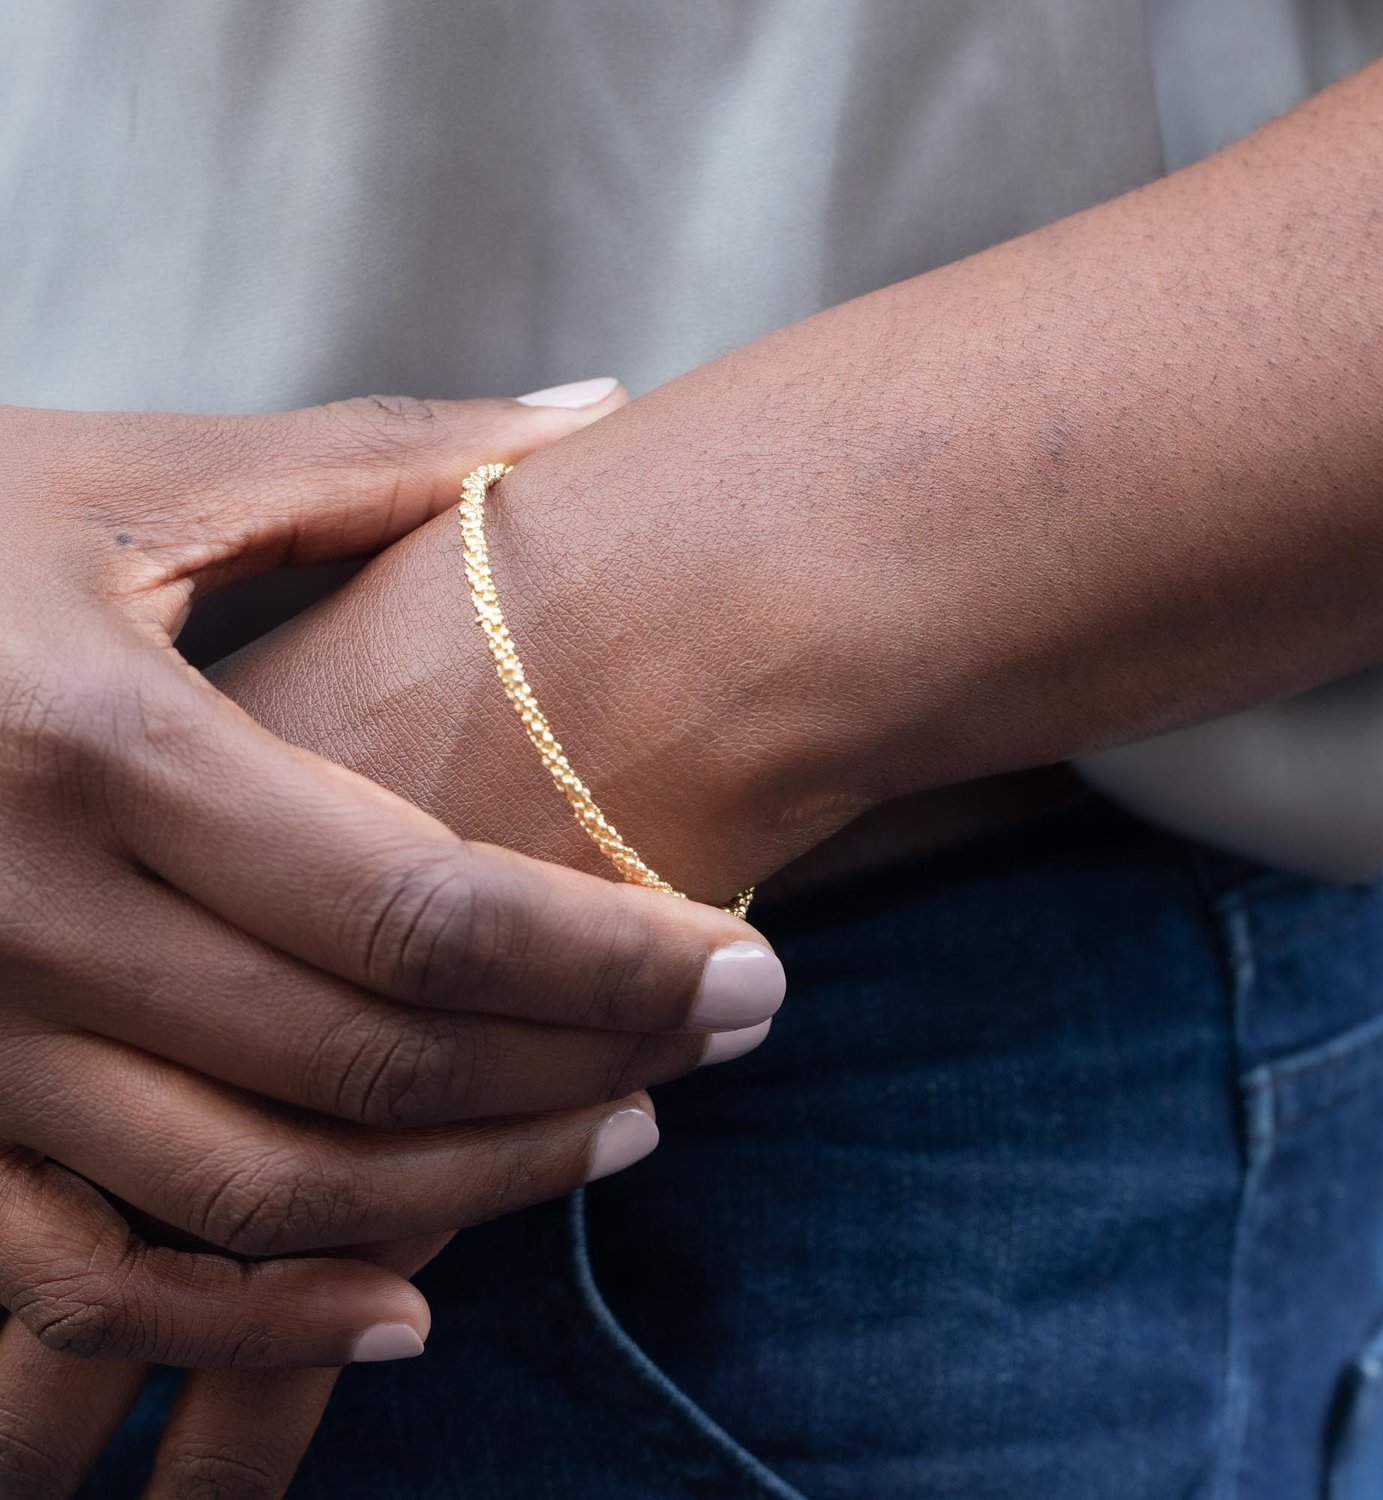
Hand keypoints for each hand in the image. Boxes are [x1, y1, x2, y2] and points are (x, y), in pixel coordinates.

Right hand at [0, 393, 784, 1383]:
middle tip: (735, 1028)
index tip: (748, 969)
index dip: (612, 956)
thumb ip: (381, 461)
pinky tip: (404, 1306)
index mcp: (95, 739)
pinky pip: (87, 1280)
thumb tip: (600, 413)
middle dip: (588, 1060)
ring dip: (472, 1186)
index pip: (421, 904)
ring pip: (259, 1188)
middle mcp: (17, 915)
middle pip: (372, 1055)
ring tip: (621, 1127)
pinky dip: (252, 1319)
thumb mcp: (136, 482)